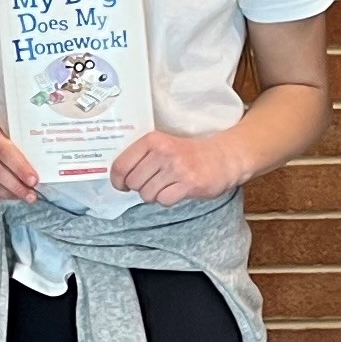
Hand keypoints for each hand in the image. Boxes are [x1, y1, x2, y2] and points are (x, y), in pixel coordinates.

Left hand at [109, 129, 248, 207]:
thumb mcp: (163, 145)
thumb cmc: (188, 154)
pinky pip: (164, 200)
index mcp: (153, 140)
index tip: (121, 185)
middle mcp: (163, 152)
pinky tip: (175, 191)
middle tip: (151, 184)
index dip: (117, 180)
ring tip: (165, 186)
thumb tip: (117, 176)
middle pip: (133, 182)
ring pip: (147, 194)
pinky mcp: (189, 184)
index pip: (121, 165)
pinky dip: (167, 200)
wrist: (223, 157)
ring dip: (154, 195)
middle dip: (139, 188)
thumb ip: (141, 156)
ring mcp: (177, 168)